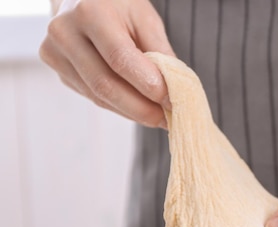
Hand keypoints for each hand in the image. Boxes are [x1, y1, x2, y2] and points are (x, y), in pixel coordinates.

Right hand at [40, 0, 174, 127]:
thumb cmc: (120, 6)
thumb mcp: (145, 19)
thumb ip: (160, 53)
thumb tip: (176, 91)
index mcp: (89, 13)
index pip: (120, 59)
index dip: (147, 85)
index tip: (172, 101)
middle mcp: (65, 33)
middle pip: (105, 85)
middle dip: (140, 108)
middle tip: (167, 119)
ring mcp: (55, 54)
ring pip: (99, 97)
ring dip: (132, 112)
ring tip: (158, 117)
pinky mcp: (59, 71)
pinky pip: (94, 98)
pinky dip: (120, 108)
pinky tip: (139, 109)